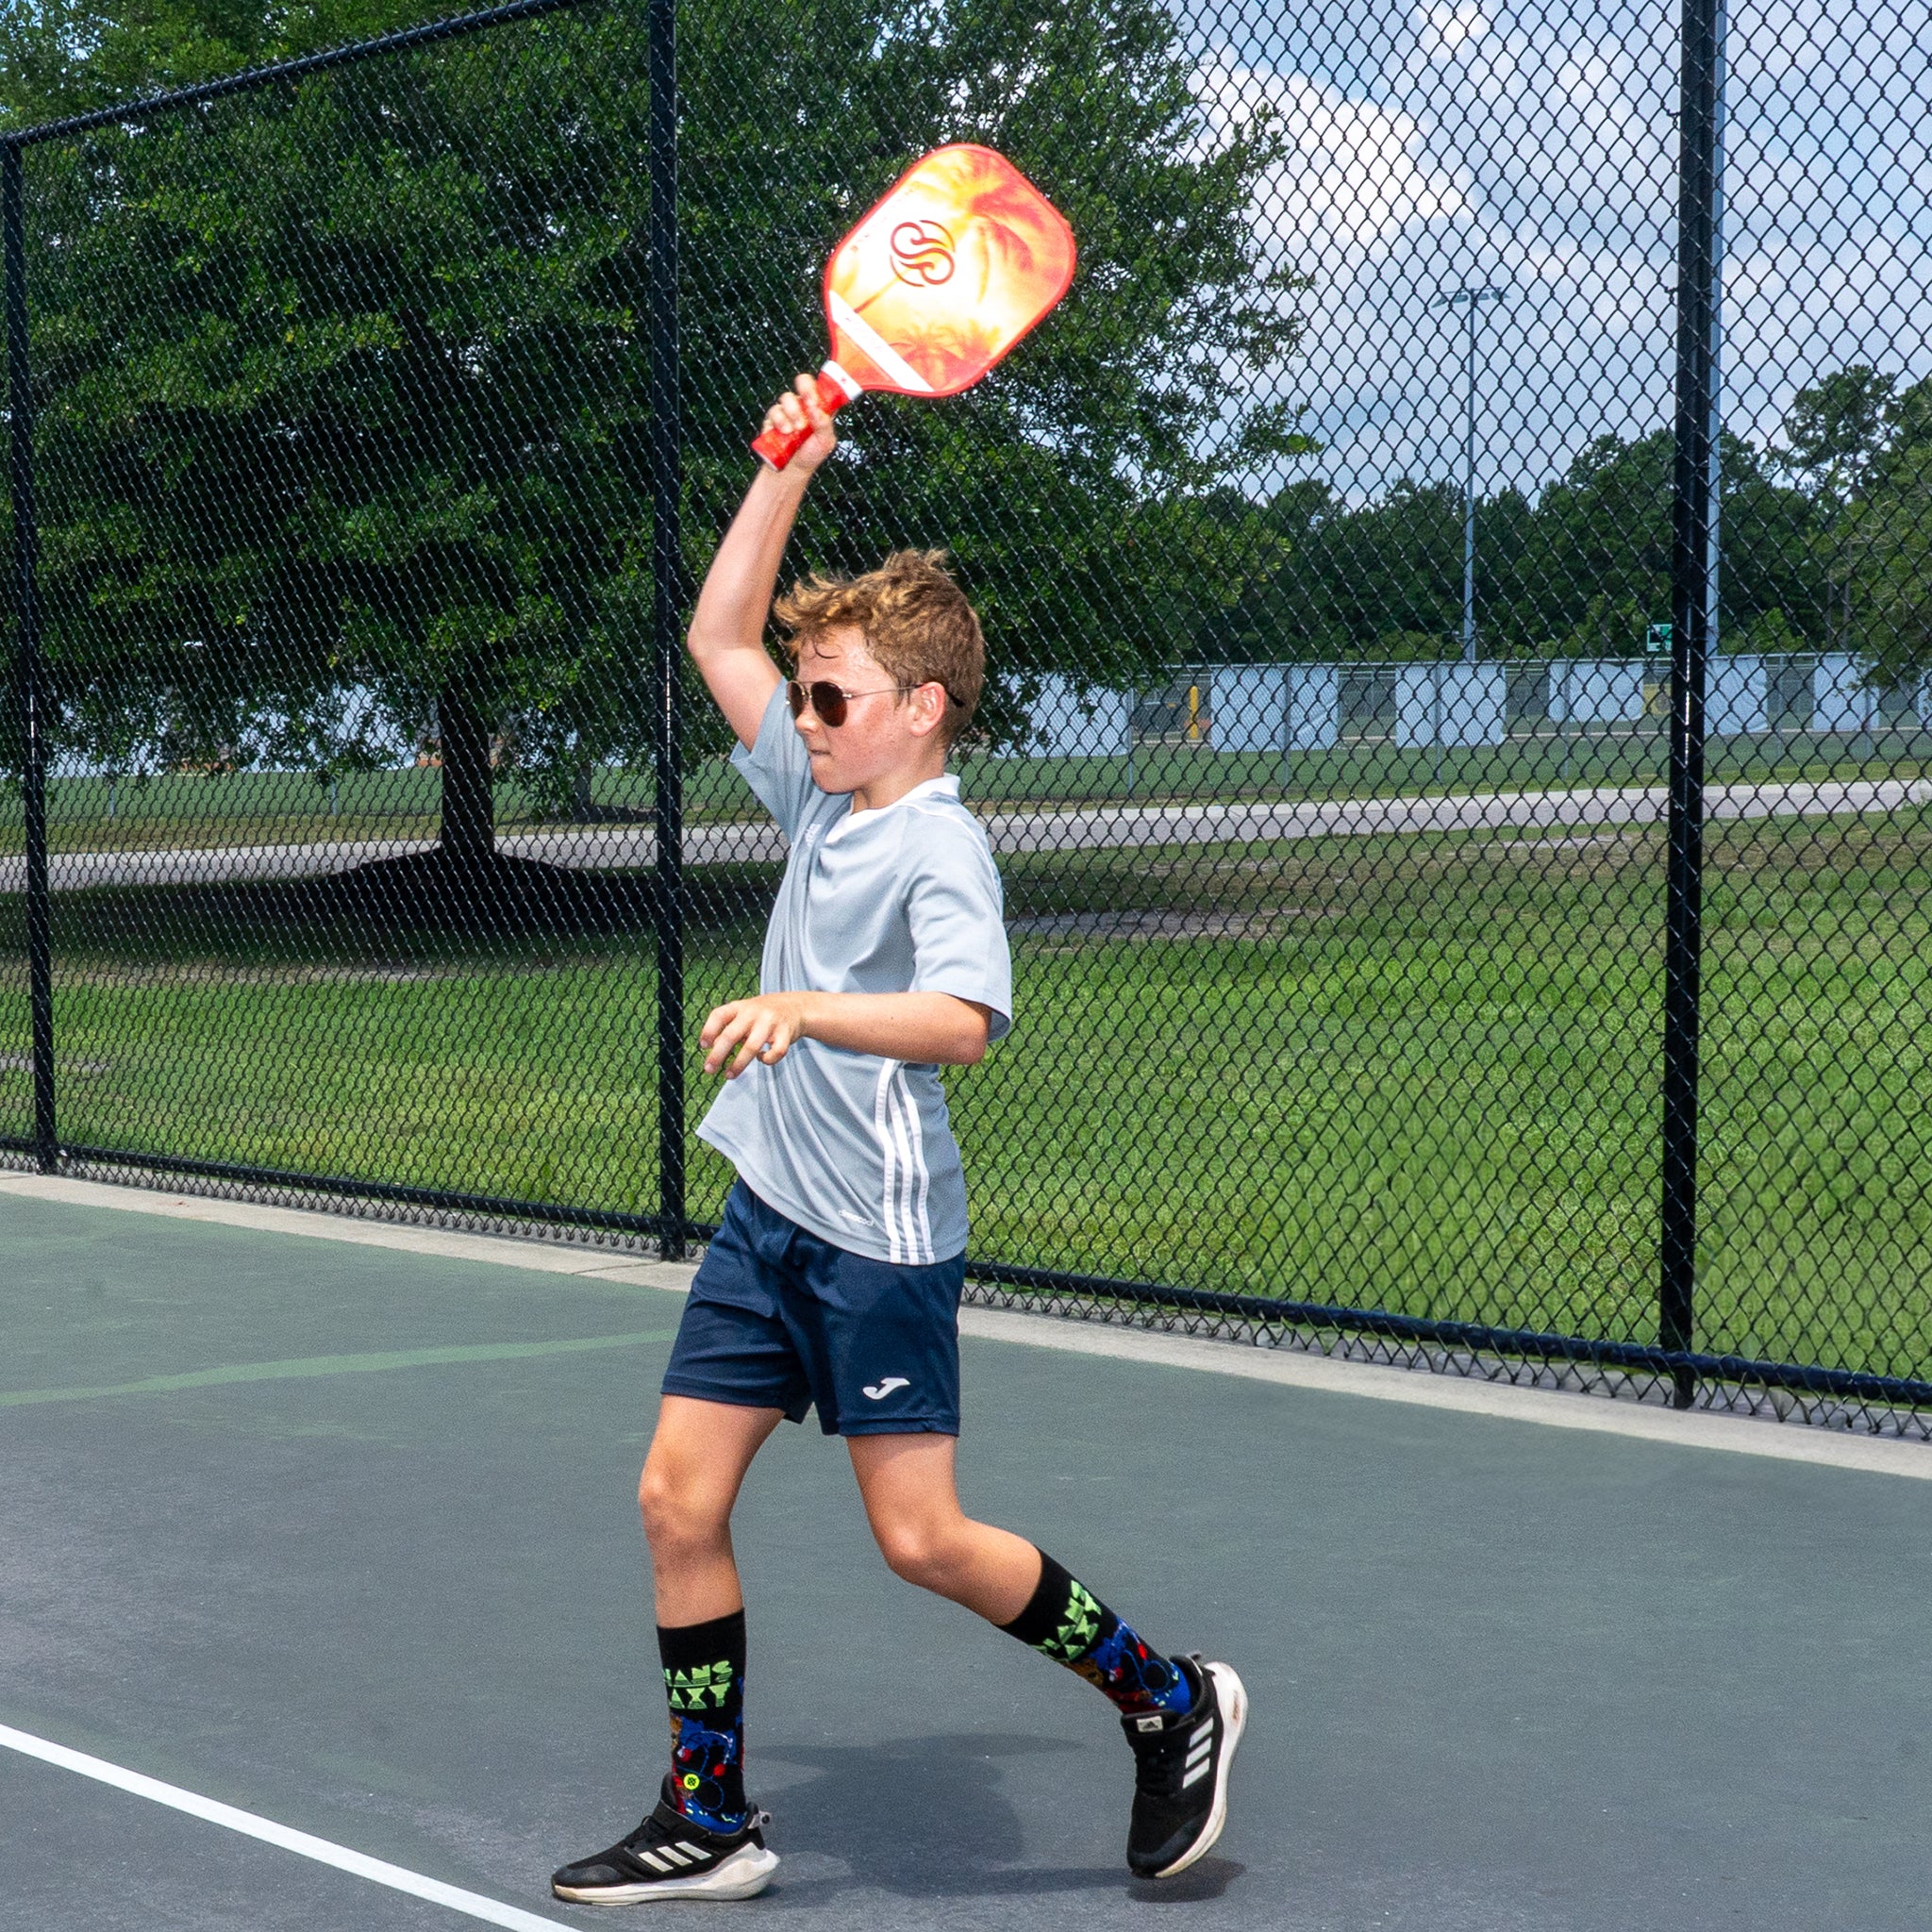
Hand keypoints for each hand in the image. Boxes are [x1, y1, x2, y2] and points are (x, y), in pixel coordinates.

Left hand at [700, 992, 817, 1077]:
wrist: (795, 1007)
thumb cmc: (762, 1014)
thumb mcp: (743, 1014)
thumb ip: (727, 1029)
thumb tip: (712, 1048)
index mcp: (739, 1007)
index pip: (719, 1015)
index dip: (709, 1030)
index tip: (703, 1046)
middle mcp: (753, 1012)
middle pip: (731, 1034)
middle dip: (718, 1054)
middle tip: (709, 1069)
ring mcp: (770, 1022)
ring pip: (751, 1046)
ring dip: (738, 1064)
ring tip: (729, 1075)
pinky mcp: (786, 1034)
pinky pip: (775, 1052)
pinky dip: (767, 1060)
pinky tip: (762, 1059)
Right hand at [760, 373, 838, 476]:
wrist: (791, 470)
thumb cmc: (811, 454)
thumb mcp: (825, 442)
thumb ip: (825, 425)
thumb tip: (815, 409)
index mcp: (818, 406)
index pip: (819, 385)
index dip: (818, 387)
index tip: (815, 401)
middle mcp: (803, 403)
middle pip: (802, 381)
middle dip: (806, 391)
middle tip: (808, 406)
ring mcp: (787, 409)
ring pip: (787, 397)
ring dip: (792, 412)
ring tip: (795, 430)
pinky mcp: (772, 418)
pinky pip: (774, 411)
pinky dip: (779, 421)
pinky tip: (784, 432)